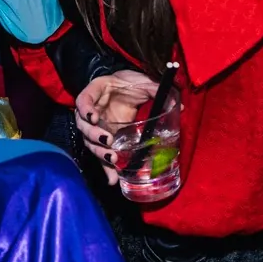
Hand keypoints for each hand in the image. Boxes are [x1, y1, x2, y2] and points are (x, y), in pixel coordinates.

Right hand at [74, 69, 158, 184]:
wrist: (125, 87)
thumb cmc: (131, 82)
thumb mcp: (143, 81)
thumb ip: (156, 89)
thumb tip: (179, 106)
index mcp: (96, 91)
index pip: (83, 100)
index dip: (86, 109)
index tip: (94, 118)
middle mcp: (92, 110)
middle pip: (83, 125)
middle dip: (93, 135)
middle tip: (107, 141)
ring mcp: (96, 126)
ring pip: (90, 142)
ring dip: (99, 153)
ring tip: (113, 160)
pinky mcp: (103, 139)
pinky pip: (101, 154)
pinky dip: (106, 168)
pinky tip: (113, 180)